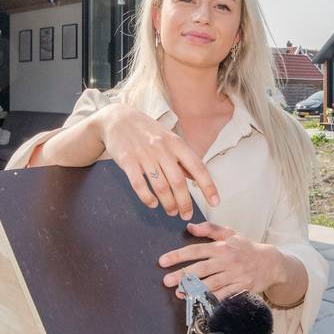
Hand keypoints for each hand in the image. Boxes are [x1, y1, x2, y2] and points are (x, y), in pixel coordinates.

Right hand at [92, 104, 219, 219]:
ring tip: (171, 212)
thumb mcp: (169, 138)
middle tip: (186, 215)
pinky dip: (147, 197)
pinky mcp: (127, 161)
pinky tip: (153, 203)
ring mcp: (144, 155)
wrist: (118, 118)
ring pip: (160, 186)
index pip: (197, 166)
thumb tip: (196, 177)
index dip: (208, 186)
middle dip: (184, 203)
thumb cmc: (147, 131)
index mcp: (176, 143)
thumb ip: (181, 158)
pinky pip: (139, 184)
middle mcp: (162, 149)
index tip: (215, 202)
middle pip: (178, 181)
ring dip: (168, 203)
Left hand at [159, 222, 282, 299]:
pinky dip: (212, 299)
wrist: (270, 263)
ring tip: (178, 293)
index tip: (163, 261)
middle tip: (166, 280)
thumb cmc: (246, 247)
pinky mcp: (241, 288)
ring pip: (212, 283)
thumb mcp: (230, 233)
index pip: (196, 250)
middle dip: (182, 275)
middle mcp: (227, 261)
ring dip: (194, 289)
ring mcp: (234, 275)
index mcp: (222, 247)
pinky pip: (224, 295)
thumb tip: (189, 226)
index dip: (179, 255)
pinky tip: (199, 302)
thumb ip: (209, 229)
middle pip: (202, 269)